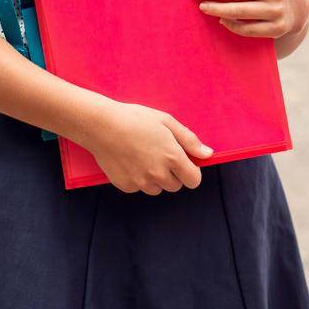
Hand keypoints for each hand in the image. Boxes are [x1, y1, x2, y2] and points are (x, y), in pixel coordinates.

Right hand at [78, 99, 211, 194]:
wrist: (101, 126)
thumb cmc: (136, 119)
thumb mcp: (167, 122)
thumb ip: (190, 140)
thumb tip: (207, 154)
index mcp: (172, 158)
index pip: (193, 180)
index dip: (192, 171)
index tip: (185, 162)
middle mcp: (158, 174)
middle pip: (176, 186)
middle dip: (174, 173)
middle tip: (162, 155)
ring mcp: (141, 182)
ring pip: (158, 188)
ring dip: (157, 178)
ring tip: (145, 156)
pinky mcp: (126, 186)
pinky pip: (139, 187)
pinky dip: (139, 179)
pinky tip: (131, 161)